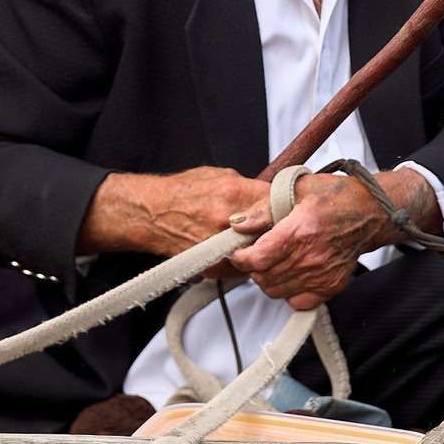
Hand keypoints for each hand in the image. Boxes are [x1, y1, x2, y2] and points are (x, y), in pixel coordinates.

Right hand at [77, 166, 268, 257]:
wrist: (152, 214)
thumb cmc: (182, 192)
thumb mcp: (219, 175)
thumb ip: (247, 187)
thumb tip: (269, 194)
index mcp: (232, 192)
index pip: (277, 201)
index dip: (286, 205)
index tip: (291, 208)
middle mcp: (228, 220)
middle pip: (273, 231)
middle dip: (279, 230)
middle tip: (281, 228)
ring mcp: (220, 246)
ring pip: (259, 253)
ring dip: (262, 249)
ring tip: (257, 240)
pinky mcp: (214, 266)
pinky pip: (242, 268)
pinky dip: (244, 262)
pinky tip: (239, 251)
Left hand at [226, 171, 436, 310]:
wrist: (372, 212)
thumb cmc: (337, 197)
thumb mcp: (296, 188)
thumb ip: (263, 208)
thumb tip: (237, 223)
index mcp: (300, 230)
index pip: (257, 258)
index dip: (240, 257)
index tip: (238, 251)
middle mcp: (311, 256)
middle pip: (263, 277)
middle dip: (252, 267)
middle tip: (255, 253)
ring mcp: (322, 275)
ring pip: (276, 291)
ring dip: (267, 279)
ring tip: (272, 262)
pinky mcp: (331, 286)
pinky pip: (297, 302)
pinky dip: (288, 292)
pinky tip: (290, 273)